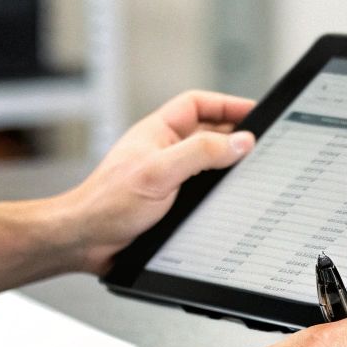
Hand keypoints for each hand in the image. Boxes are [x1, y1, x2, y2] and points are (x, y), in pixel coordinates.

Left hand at [50, 90, 257, 274]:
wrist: (85, 241)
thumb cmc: (107, 203)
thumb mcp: (160, 172)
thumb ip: (201, 153)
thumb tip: (240, 142)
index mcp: (158, 133)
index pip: (198, 105)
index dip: (227, 104)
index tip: (255, 111)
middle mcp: (163, 152)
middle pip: (208, 134)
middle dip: (234, 137)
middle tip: (261, 146)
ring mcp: (166, 178)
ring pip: (207, 165)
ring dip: (227, 169)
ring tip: (250, 172)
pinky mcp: (168, 204)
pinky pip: (201, 192)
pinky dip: (218, 194)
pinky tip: (229, 202)